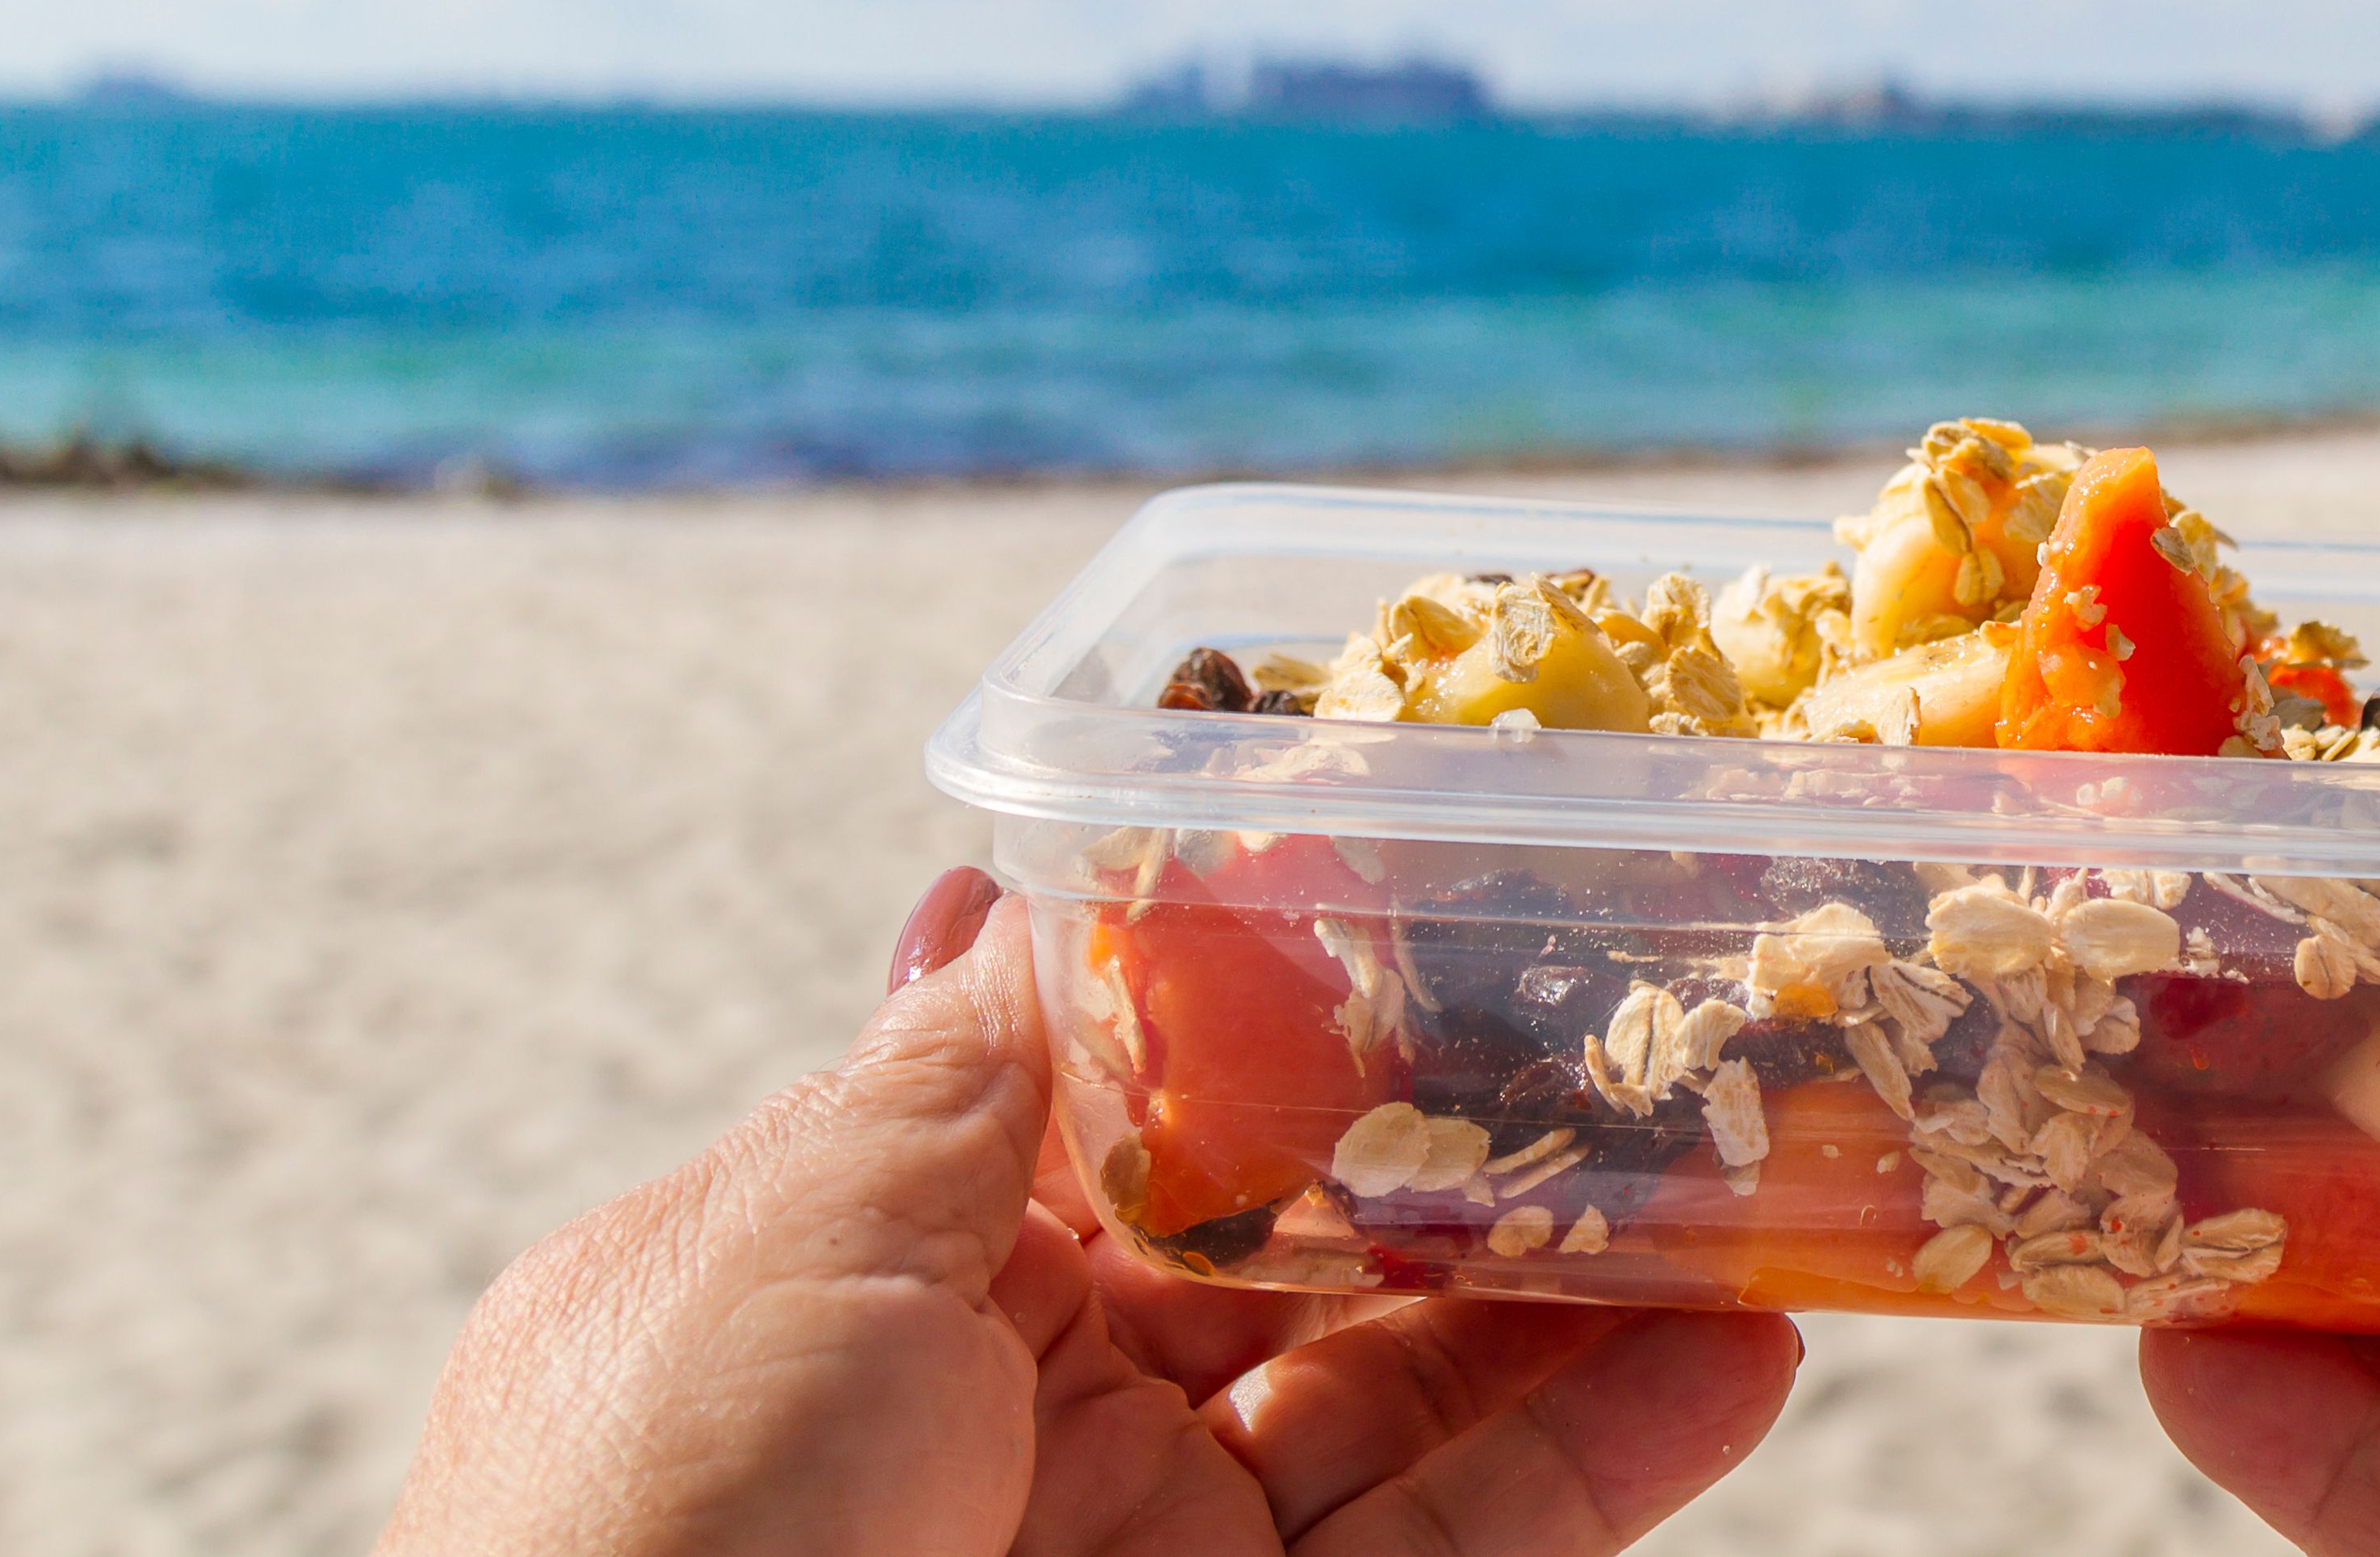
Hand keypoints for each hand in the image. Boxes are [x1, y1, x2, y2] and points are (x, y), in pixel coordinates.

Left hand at [380, 870, 1798, 1556]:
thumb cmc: (638, 1534)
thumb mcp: (772, 1252)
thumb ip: (943, 1076)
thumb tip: (1000, 888)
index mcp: (866, 1291)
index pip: (1109, 1125)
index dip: (1263, 1022)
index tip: (1423, 910)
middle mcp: (1017, 1425)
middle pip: (1292, 1261)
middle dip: (1462, 1150)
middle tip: (1641, 1030)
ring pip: (1407, 1403)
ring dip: (1578, 1291)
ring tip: (1741, 1163)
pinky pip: (1467, 1548)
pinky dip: (1608, 1452)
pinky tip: (1736, 1346)